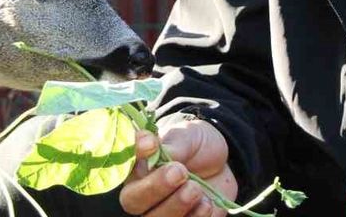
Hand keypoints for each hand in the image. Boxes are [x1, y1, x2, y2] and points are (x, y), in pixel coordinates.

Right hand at [118, 119, 236, 216]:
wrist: (221, 162)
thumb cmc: (195, 145)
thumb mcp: (186, 136)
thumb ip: (170, 144)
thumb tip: (148, 142)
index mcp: (138, 168)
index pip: (125, 165)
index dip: (136, 155)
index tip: (151, 143)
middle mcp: (144, 193)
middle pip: (133, 201)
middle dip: (155, 188)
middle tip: (180, 172)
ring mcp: (162, 212)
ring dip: (176, 205)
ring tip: (196, 188)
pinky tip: (206, 203)